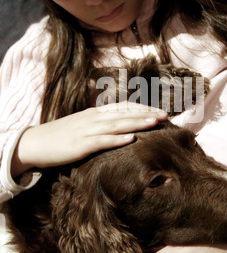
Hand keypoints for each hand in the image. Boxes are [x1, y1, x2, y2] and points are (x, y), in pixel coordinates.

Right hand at [11, 102, 167, 176]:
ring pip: (117, 124)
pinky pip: (101, 141)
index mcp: (94, 113)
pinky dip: (117, 139)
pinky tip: (131, 138)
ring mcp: (86, 130)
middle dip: (146, 113)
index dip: (143, 108)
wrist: (34, 143)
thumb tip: (119, 127)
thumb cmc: (59, 136)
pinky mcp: (80, 145)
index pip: (123, 107)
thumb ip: (99, 124)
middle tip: (165, 115)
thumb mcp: (81, 126)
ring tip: (155, 122)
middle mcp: (93, 118)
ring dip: (137, 122)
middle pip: (124, 113)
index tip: (160, 111)